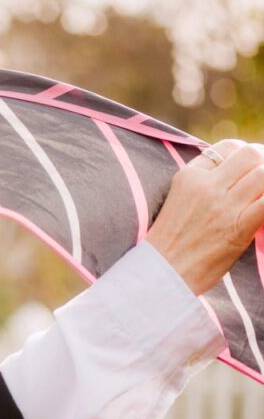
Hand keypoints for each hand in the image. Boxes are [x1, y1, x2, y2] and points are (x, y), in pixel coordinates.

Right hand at [146, 139, 263, 296]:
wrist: (165, 271)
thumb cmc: (172, 240)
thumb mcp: (179, 199)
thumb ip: (203, 183)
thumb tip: (233, 176)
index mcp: (189, 176)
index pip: (227, 147)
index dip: (245, 153)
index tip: (251, 165)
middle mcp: (207, 185)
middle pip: (249, 155)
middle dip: (263, 161)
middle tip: (263, 176)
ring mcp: (224, 204)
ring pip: (263, 174)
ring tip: (262, 194)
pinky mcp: (239, 225)